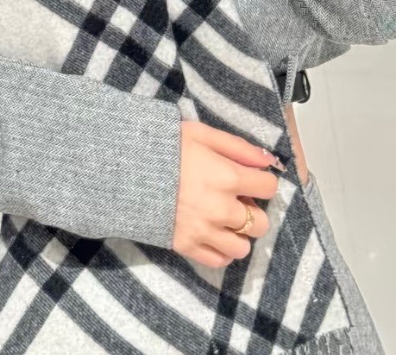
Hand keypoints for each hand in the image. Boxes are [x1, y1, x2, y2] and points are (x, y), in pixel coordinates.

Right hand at [171, 121, 281, 268]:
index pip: (268, 188)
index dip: (262, 182)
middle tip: (236, 200)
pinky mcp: (188, 247)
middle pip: (260, 223)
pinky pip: (219, 261)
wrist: (128, 170)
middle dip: (253, 211)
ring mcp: (205, 232)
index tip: (251, 179)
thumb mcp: (203, 134)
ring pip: (242, 248)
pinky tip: (213, 234)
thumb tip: (268, 160)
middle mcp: (222, 209)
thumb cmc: (167, 147)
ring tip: (224, 220)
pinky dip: (221, 251)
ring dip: (238, 234)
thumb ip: (238, 147)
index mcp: (228, 177)